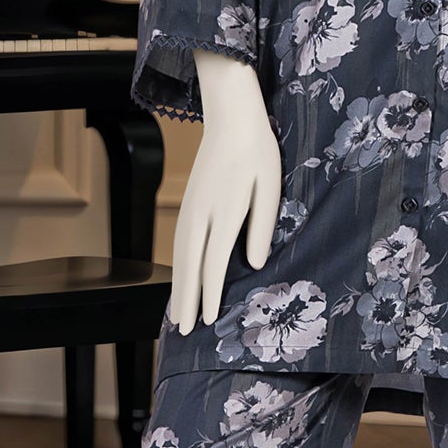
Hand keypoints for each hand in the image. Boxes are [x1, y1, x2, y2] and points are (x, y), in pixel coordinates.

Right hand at [168, 51, 281, 333]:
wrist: (230, 117)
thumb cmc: (258, 151)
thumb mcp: (270, 187)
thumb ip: (261, 227)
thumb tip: (253, 264)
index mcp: (225, 212)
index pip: (213, 263)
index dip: (210, 294)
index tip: (207, 320)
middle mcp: (201, 214)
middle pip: (189, 266)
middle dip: (186, 300)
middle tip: (183, 330)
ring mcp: (190, 208)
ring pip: (179, 256)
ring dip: (177, 287)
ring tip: (176, 315)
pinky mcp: (187, 203)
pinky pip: (179, 244)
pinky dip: (178, 267)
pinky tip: (181, 279)